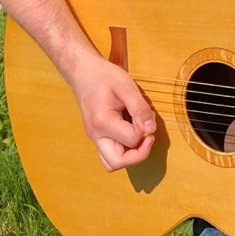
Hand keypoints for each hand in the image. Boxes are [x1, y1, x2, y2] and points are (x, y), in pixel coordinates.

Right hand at [67, 56, 155, 171]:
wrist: (83, 72)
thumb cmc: (104, 76)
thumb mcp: (126, 87)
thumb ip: (140, 109)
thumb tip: (151, 129)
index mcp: (102, 122)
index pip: (131, 139)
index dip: (145, 130)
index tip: (146, 116)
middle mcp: (95, 135)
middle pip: (117, 162)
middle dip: (138, 155)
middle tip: (149, 137)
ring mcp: (94, 137)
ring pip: (112, 163)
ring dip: (130, 156)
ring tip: (140, 138)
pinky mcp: (97, 136)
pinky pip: (109, 154)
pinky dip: (123, 151)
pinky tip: (131, 135)